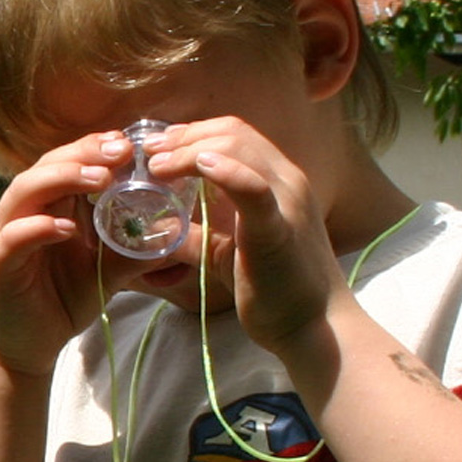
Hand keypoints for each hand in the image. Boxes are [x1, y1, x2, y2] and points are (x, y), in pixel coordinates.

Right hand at [0, 131, 163, 374]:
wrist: (30, 345)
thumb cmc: (65, 299)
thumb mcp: (108, 272)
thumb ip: (134, 251)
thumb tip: (174, 234)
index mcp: (53, 205)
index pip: (71, 163)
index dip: (98, 148)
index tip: (130, 143)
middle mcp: (28, 212)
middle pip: (49, 165)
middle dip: (85, 154)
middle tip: (120, 150)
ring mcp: (9, 234)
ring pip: (26, 192)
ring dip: (62, 180)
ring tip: (100, 179)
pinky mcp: (0, 264)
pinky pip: (14, 238)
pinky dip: (38, 229)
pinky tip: (67, 228)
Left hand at [147, 117, 354, 353]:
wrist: (314, 329)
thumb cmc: (276, 293)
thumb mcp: (226, 255)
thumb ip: (196, 237)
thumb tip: (158, 228)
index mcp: (278, 182)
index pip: (234, 135)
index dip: (191, 134)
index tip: (157, 149)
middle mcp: (288, 181)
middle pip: (232, 132)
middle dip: (183, 137)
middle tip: (147, 154)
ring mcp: (287, 200)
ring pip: (238, 148)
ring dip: (189, 150)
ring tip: (157, 166)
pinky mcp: (278, 228)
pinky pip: (253, 187)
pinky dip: (225, 170)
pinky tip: (198, 165)